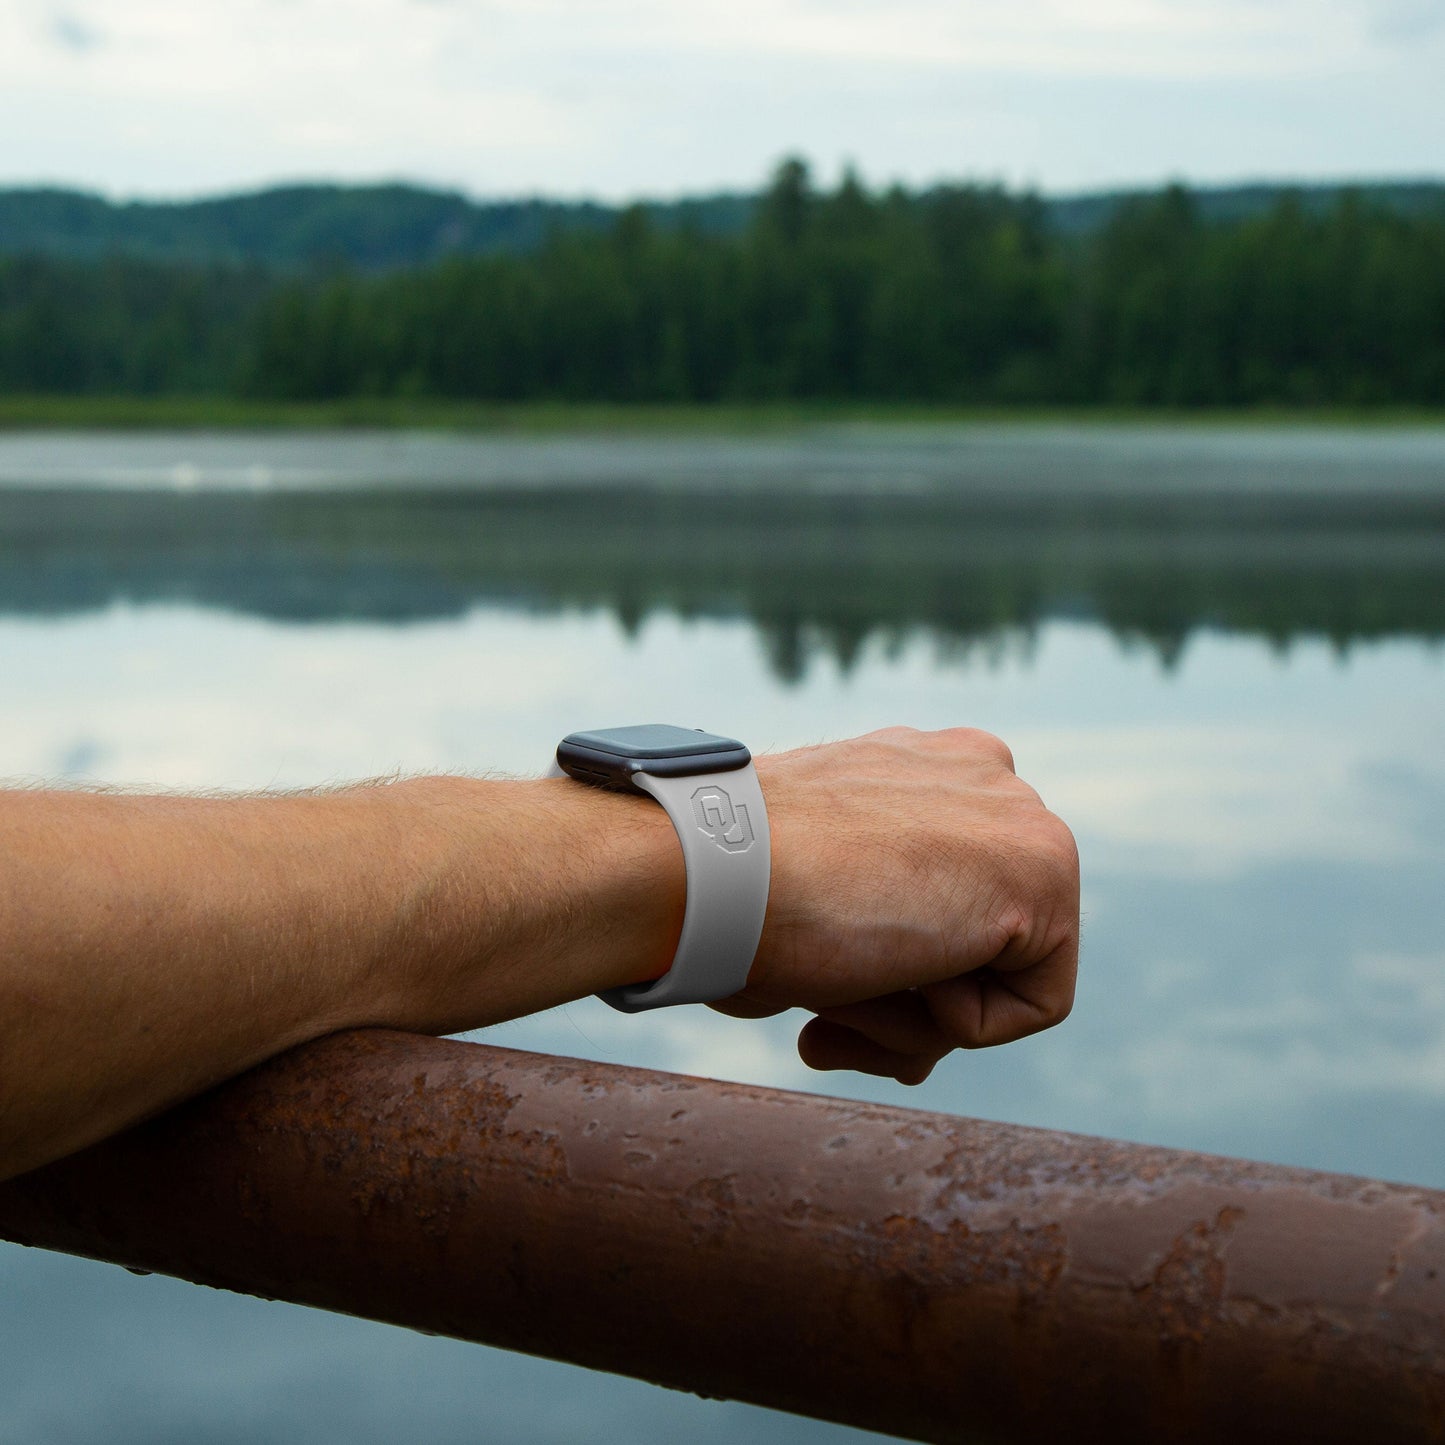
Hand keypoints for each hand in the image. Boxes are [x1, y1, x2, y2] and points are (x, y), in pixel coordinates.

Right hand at [714, 727, 1079, 1084]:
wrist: (717, 869)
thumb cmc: (732, 890)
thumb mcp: (814, 906)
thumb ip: (876, 948)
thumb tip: (916, 1055)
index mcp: (924, 765)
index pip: (946, 897)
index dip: (889, 970)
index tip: (819, 990)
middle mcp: (981, 777)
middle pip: (977, 940)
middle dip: (904, 1006)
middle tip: (822, 1027)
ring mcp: (1019, 814)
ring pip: (998, 976)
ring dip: (913, 1019)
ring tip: (836, 998)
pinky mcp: (1045, 870)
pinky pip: (1032, 1004)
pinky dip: (959, 1025)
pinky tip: (894, 966)